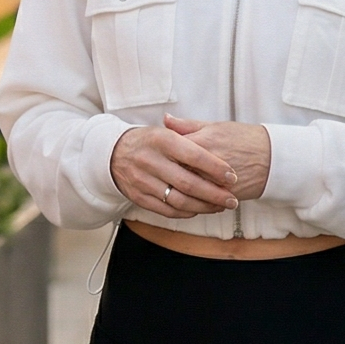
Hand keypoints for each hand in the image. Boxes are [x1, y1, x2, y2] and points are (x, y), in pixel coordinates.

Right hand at [110, 121, 235, 217]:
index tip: (231, 176)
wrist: (113, 154)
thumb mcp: (165, 131)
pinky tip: (199, 209)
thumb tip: (215, 142)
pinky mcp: (139, 197)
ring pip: (179, 200)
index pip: (194, 156)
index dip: (215, 168)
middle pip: (188, 183)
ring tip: (220, 206)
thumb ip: (190, 135)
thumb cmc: (147, 142)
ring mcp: (143, 181)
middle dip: (215, 194)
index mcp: (161, 140)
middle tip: (232, 199)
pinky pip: (167, 210)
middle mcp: (150, 161)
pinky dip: (187, 212)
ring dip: (204, 206)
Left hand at [164, 116, 270, 201]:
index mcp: (202, 142)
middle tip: (160, 176)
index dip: (161, 156)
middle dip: (166, 176)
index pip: (171, 151)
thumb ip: (187, 125)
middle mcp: (207, 163)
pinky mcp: (224, 196)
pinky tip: (190, 200)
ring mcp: (216, 181)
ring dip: (178, 192)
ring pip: (187, 191)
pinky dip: (195, 203)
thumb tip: (165, 120)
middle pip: (176, 173)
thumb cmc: (244, 139)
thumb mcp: (215, 126)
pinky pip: (203, 203)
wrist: (272, 157)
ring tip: (172, 189)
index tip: (157, 158)